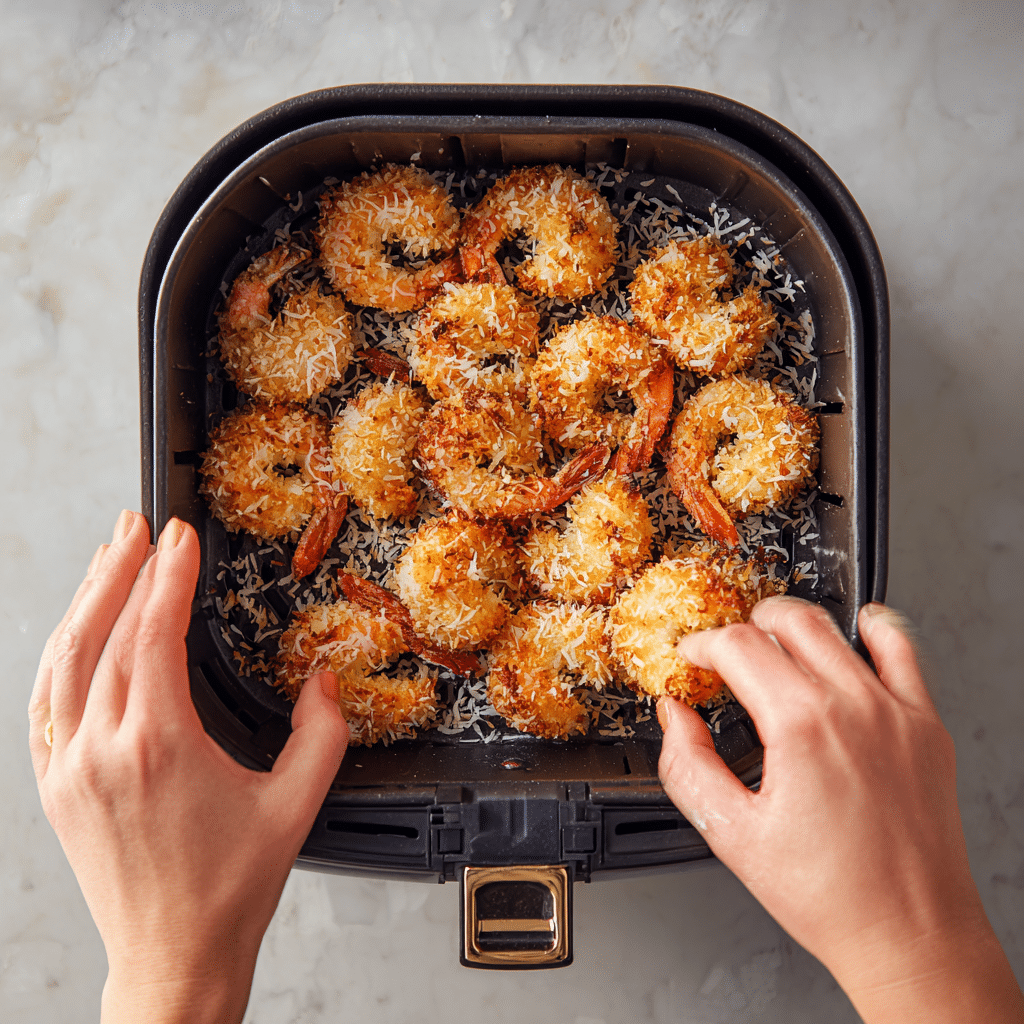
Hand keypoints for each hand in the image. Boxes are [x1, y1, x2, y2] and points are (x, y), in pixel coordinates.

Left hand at [28, 512, 347, 1023]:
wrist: (173, 957)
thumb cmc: (229, 889)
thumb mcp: (296, 803)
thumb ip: (321, 732)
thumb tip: (324, 681)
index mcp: (158, 745)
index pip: (154, 633)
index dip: (170, 575)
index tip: (182, 537)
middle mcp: (102, 750)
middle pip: (102, 634)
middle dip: (123, 569)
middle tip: (139, 527)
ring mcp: (68, 769)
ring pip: (63, 662)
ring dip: (85, 601)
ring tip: (107, 558)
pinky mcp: (55, 788)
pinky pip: (44, 705)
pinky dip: (58, 656)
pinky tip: (73, 632)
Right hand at [657, 596, 1023, 1023]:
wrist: (908, 933)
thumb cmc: (831, 895)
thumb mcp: (732, 835)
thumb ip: (688, 765)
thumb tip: (674, 718)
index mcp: (800, 727)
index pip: (738, 647)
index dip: (702, 645)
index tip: (692, 658)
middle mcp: (852, 707)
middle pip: (787, 621)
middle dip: (746, 625)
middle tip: (728, 649)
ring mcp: (895, 711)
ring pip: (838, 627)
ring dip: (796, 625)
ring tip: (776, 643)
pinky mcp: (926, 725)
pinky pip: (903, 649)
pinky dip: (875, 629)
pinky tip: (857, 634)